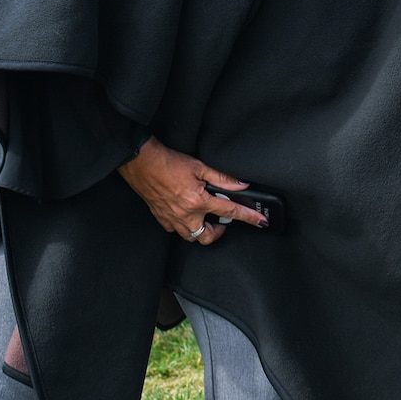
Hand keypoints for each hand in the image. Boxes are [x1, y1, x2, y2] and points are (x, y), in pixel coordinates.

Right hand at [117, 137, 265, 244]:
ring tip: (204, 217)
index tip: (259, 221)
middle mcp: (185, 214)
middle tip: (221, 221)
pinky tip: (186, 214)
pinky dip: (184, 225)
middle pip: (207, 236)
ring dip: (201, 229)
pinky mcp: (161, 218)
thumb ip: (222, 178)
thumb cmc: (167, 163)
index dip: (248, 217)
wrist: (141, 163)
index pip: (230, 212)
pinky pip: (176, 230)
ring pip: (191, 236)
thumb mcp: (200, 167)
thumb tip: (241, 184)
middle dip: (217, 232)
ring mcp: (172, 219)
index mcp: (198, 201)